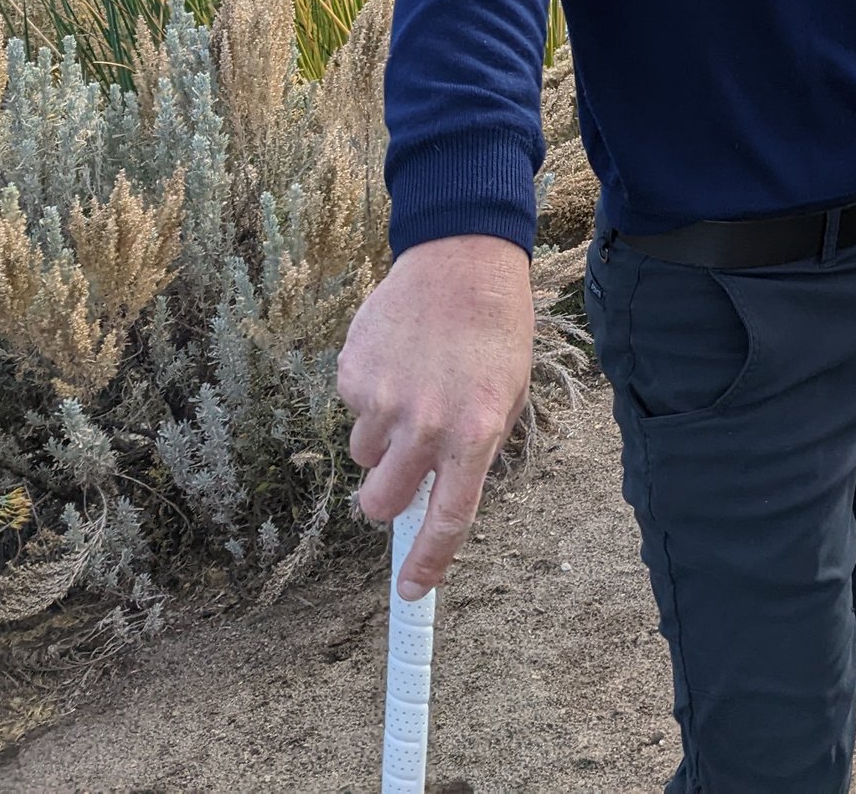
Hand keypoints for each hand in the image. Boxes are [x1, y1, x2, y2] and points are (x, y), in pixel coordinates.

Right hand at [338, 234, 533, 599]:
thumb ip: (472, 451)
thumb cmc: (494, 332)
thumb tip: (437, 497)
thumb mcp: (504, 397)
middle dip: (385, 497)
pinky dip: (370, 394)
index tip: (410, 593)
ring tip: (414, 385)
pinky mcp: (351, 373)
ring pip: (362, 453)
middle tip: (402, 467)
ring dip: (381, 436)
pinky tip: (398, 357)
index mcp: (473, 434)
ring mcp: (382, 400)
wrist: (461, 261)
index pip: (447, 519)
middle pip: (380, 501)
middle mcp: (425, 425)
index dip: (427, 563)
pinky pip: (351, 408)